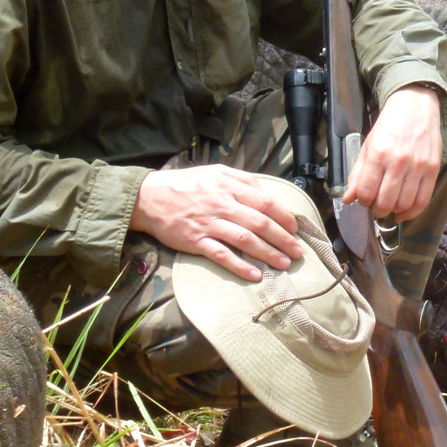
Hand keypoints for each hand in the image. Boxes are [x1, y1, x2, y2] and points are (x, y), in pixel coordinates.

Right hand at [130, 166, 302, 282]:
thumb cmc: (187, 184)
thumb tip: (267, 194)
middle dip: (283, 239)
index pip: (265, 202)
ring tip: (284, 264)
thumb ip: (243, 180)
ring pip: (246, 240)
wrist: (149, 198)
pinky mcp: (196, 241)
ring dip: (268, 254)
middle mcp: (222, 204)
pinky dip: (240, 267)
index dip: (284, 217)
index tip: (295, 229)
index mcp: (229, 186)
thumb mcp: (216, 172)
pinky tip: (256, 275)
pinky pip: (222, 256)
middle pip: (260, 223)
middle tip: (298, 252)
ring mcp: (209, 224)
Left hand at [344, 84, 442, 220]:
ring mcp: (418, 167)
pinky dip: (412, 212)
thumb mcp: (368, 145)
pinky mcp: (433, 169)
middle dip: (377, 211)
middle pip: (385, 202)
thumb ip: (358, 173)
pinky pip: (423, 200)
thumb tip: (348, 199)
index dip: (363, 202)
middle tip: (376, 208)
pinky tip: (404, 212)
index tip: (365, 200)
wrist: (415, 106)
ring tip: (390, 207)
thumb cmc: (389, 126)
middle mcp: (399, 162)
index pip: (367, 192)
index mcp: (378, 155)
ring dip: (394, 211)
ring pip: (404, 204)